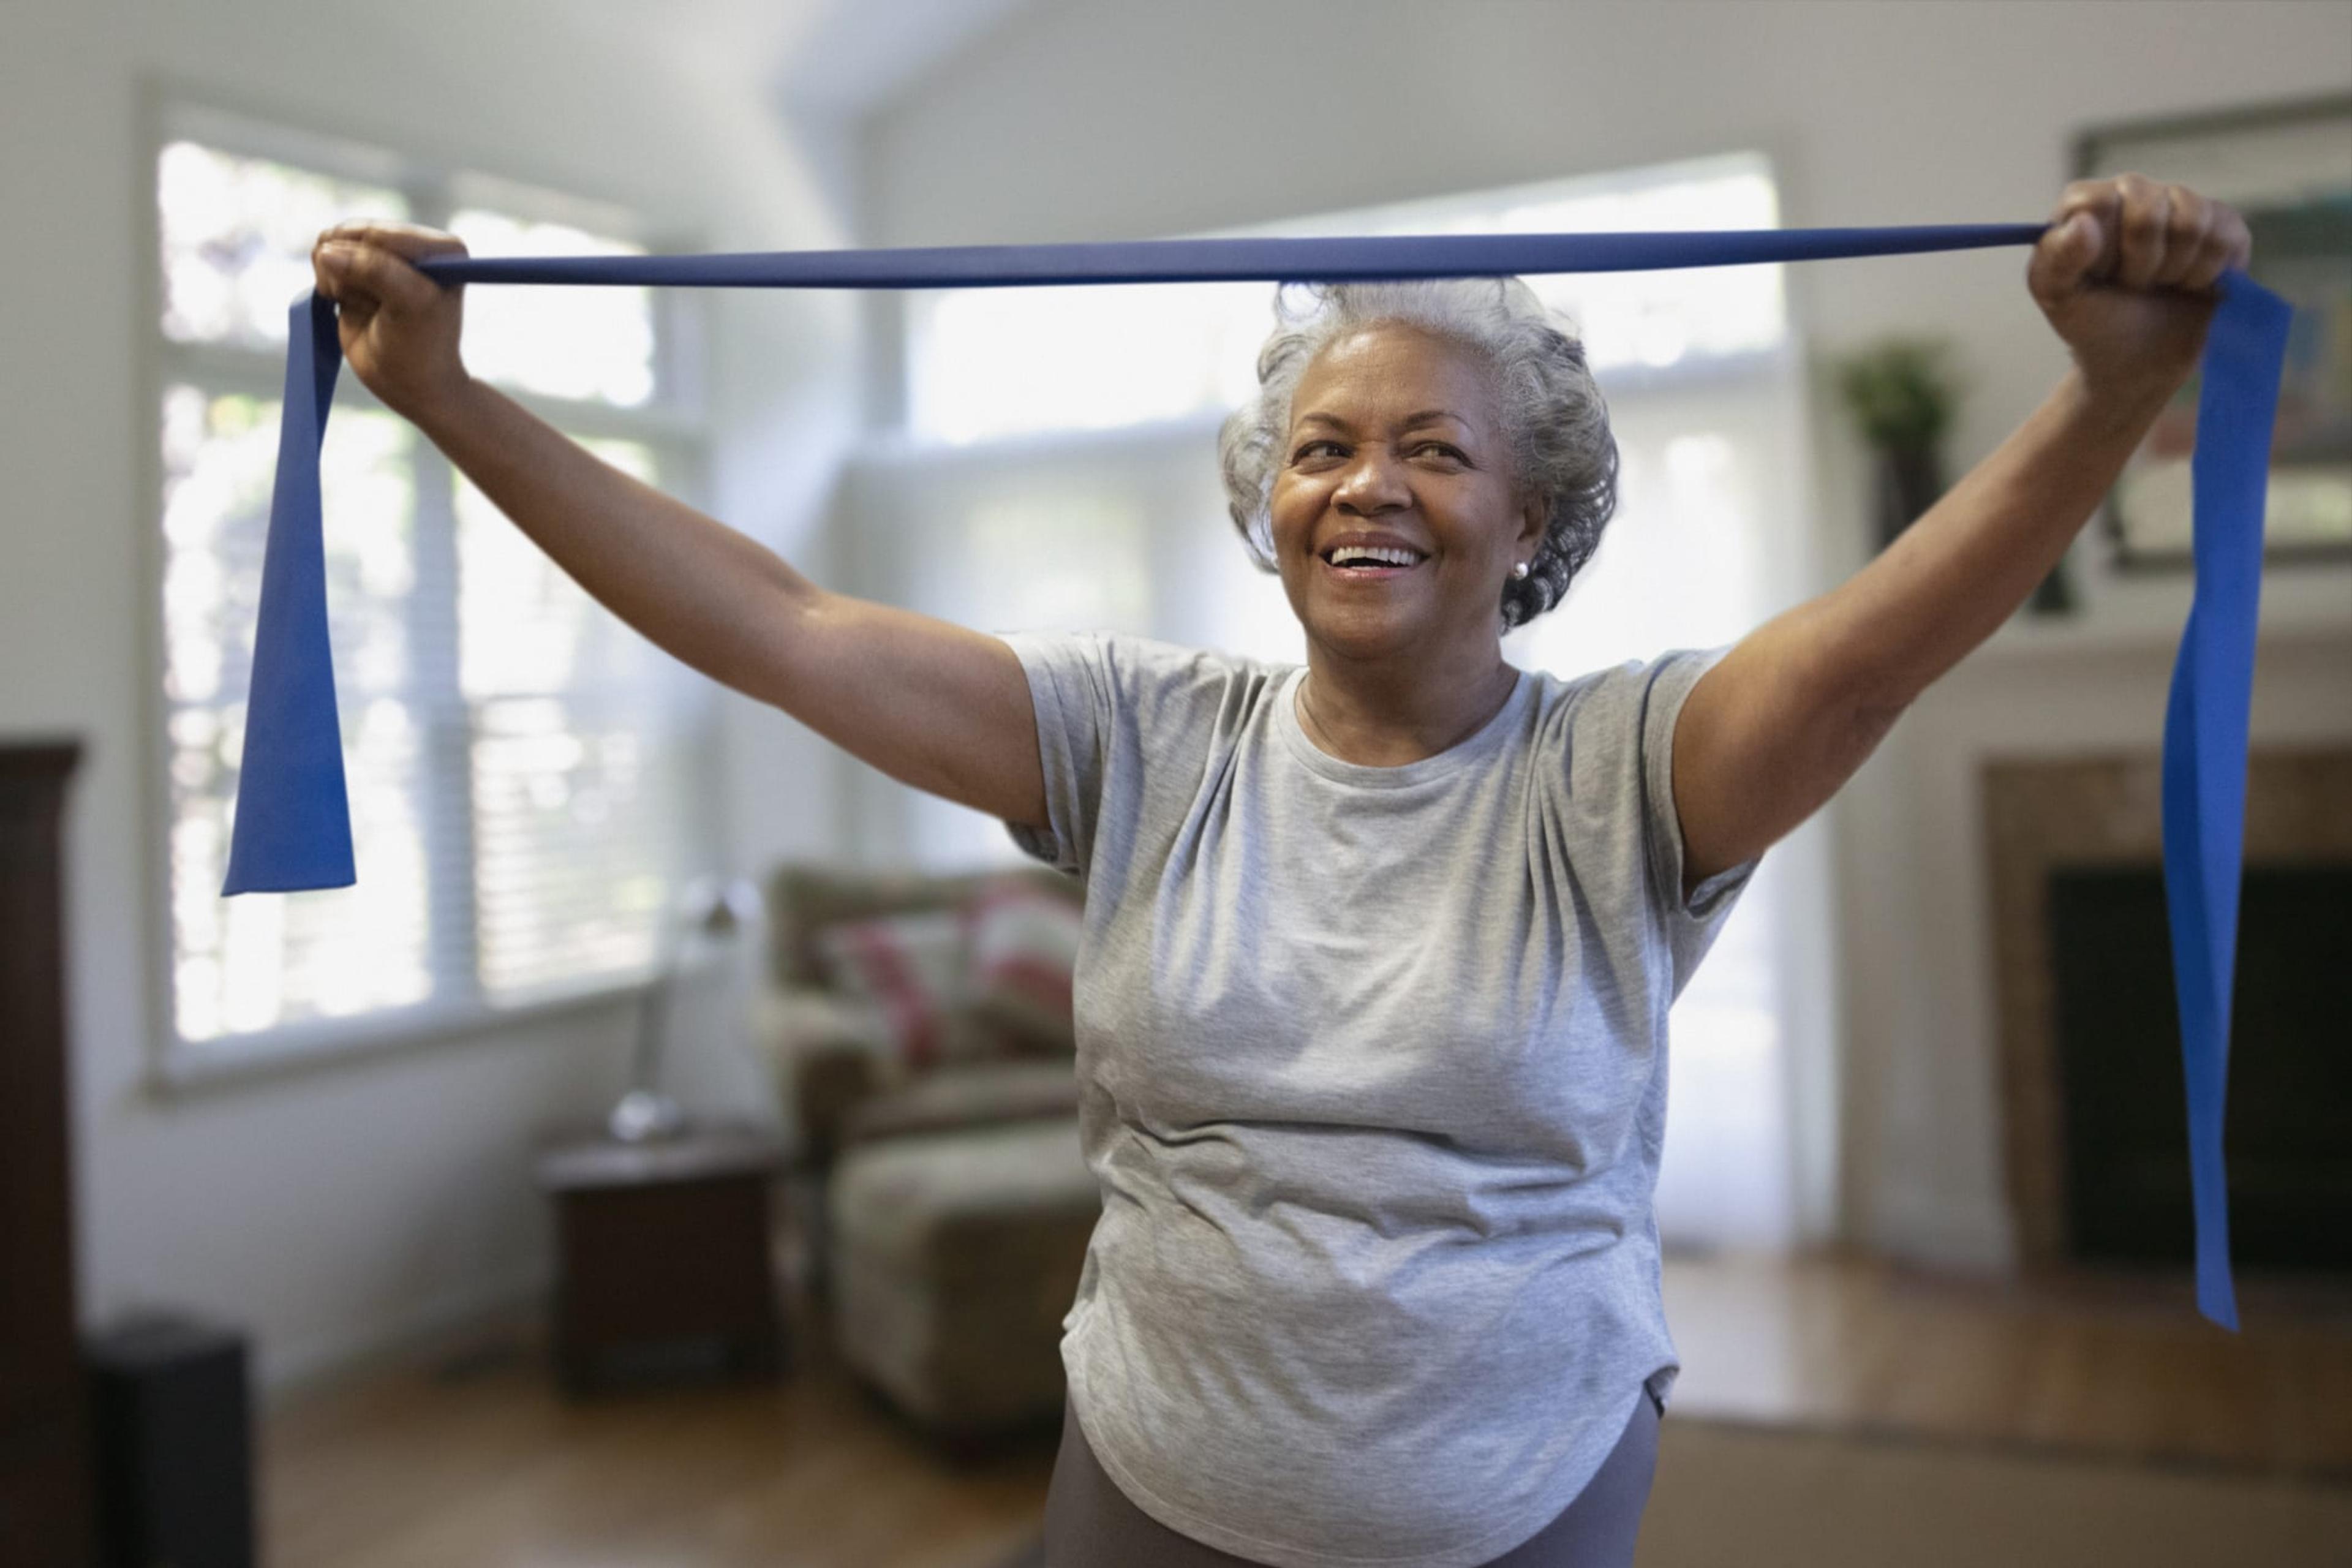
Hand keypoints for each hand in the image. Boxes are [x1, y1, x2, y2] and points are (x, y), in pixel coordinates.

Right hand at [310, 221, 472, 421]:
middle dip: (352, 270)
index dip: (368, 265)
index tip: (387, 300)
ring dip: (338, 278)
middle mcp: (412, 244)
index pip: (382, 234)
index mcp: (442, 248)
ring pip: (332, 243)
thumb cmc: (418, 348)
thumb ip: (374, 271)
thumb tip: (325, 251)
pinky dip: (327, 282)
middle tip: (376, 304)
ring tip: (365, 306)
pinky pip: (322, 257)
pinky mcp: (354, 269)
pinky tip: (349, 303)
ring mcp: (381, 255)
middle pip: (353, 234)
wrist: (405, 383)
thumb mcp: (408, 306)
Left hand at [2027, 174, 2252, 407]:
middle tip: (2131, 285)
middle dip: (2139, 266)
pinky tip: (2187, 284)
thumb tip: (2083, 222)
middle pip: (2148, 213)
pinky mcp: (2222, 222)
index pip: (2099, 203)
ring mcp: (2182, 202)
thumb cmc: (2093, 321)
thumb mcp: (2058, 297)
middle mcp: (2134, 191)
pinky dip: (2204, 275)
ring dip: (2173, 271)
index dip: (2102, 250)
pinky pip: (2224, 238)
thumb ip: (2057, 258)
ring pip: (2191, 224)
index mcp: (2087, 203)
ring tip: (2158, 283)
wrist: (2138, 358)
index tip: (2098, 275)